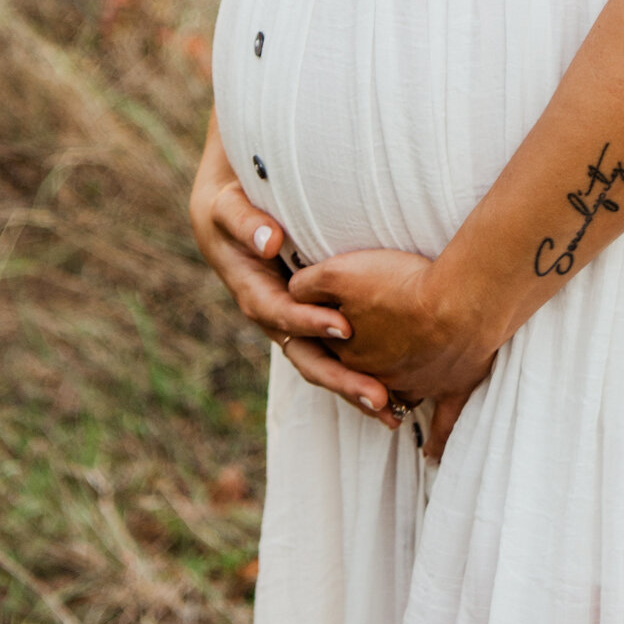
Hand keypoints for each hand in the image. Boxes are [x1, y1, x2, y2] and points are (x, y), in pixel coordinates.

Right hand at [187, 157, 399, 427]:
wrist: (227, 222)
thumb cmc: (229, 213)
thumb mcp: (229, 211)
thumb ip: (246, 224)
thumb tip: (270, 243)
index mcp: (255, 296)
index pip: (284, 316)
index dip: (311, 323)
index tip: (345, 327)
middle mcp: (277, 320)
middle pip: (309, 359)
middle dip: (343, 381)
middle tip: (379, 397)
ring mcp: (296, 327)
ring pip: (326, 366)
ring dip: (356, 390)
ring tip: (395, 412)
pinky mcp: (313, 325)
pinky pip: (336, 356)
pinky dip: (361, 375)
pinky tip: (396, 393)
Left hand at [287, 247, 498, 445]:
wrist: (459, 301)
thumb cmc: (399, 285)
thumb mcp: (339, 273)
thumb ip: (309, 285)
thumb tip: (293, 292)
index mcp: (349, 353)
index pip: (331, 350)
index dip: (331, 334)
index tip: (336, 325)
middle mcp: (379, 377)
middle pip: (365, 376)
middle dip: (361, 375)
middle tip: (359, 366)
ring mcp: (418, 386)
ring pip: (401, 397)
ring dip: (394, 401)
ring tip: (390, 403)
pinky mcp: (453, 388)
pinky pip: (444, 423)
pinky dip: (437, 442)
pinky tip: (431, 456)